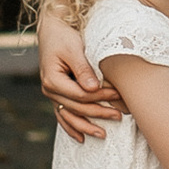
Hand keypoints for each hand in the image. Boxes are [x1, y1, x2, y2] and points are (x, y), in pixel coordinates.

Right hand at [38, 11, 125, 142]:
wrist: (51, 30)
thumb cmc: (64, 37)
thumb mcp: (74, 49)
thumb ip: (83, 69)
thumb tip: (93, 89)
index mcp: (52, 80)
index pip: (80, 95)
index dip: (100, 96)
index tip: (117, 94)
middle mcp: (49, 90)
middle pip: (77, 108)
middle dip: (98, 112)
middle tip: (119, 115)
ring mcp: (52, 95)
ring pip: (69, 117)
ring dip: (86, 127)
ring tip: (103, 135)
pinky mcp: (56, 95)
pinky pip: (62, 116)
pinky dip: (71, 127)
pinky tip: (81, 138)